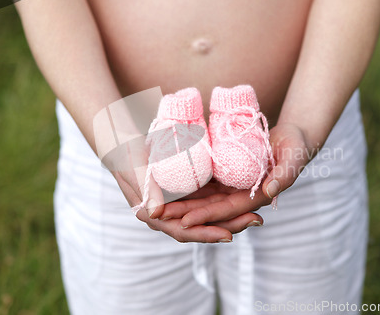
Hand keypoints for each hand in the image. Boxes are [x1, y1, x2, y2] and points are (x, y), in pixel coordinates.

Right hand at [114, 165, 262, 242]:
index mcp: (155, 216)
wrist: (122, 143)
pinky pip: (209, 198)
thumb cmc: (125, 156)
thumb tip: (157, 214)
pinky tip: (244, 194)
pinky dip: (226, 198)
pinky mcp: (188, 191)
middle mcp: (170, 214)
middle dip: (230, 225)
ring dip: (233, 214)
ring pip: (210, 214)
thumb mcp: (134, 169)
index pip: (184, 231)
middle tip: (255, 221)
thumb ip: (146, 190)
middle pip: (203, 226)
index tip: (229, 235)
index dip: (206, 234)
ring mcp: (181, 203)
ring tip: (257, 211)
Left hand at [157, 123, 310, 226]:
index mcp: (256, 197)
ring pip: (203, 199)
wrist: (290, 137)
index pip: (227, 211)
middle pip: (209, 208)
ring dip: (181, 204)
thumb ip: (285, 174)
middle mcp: (241, 195)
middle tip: (159, 216)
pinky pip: (204, 185)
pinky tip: (167, 188)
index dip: (206, 216)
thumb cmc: (295, 145)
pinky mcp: (225, 175)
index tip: (184, 221)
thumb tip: (270, 192)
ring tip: (156, 207)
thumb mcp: (294, 155)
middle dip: (184, 214)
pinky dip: (187, 188)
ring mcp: (231, 187)